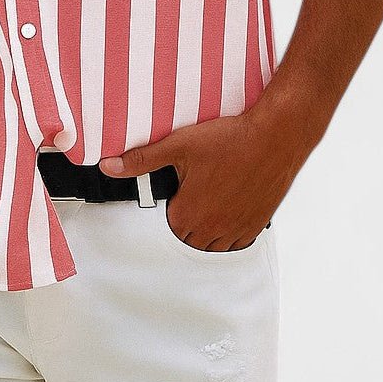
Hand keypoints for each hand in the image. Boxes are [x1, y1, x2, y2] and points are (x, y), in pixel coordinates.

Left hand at [98, 87, 321, 250]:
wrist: (275, 136)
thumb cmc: (228, 138)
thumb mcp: (178, 145)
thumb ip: (141, 159)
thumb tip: (107, 166)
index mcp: (188, 214)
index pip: (166, 225)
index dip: (170, 205)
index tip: (177, 187)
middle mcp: (212, 231)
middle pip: (188, 238)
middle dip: (186, 218)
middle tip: (193, 190)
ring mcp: (236, 231)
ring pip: (212, 244)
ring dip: (207, 229)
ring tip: (209, 198)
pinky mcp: (257, 225)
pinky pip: (236, 243)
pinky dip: (229, 232)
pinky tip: (229, 208)